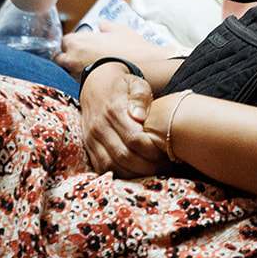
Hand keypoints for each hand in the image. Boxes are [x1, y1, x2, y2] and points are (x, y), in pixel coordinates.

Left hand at [55, 21, 171, 77]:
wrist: (144, 70)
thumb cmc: (132, 49)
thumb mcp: (121, 31)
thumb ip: (108, 27)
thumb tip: (102, 24)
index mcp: (78, 42)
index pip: (64, 42)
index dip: (74, 44)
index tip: (82, 46)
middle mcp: (73, 59)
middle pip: (60, 59)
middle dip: (69, 58)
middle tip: (84, 59)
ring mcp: (76, 75)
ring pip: (68, 73)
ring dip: (75, 71)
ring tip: (92, 70)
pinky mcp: (84, 89)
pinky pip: (78, 83)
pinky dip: (84, 81)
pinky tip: (97, 79)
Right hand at [79, 61, 163, 178]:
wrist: (96, 85)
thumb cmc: (123, 86)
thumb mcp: (136, 83)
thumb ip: (140, 97)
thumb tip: (140, 116)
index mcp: (113, 111)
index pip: (134, 139)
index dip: (152, 150)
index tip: (167, 151)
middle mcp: (99, 127)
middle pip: (124, 156)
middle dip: (147, 165)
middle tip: (165, 166)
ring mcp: (91, 139)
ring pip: (112, 166)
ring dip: (134, 174)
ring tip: (153, 171)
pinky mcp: (88, 148)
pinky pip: (102, 168)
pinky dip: (120, 174)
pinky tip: (136, 172)